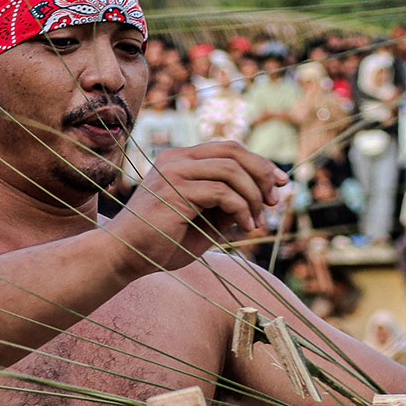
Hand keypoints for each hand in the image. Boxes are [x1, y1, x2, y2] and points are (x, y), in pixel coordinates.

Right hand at [110, 141, 286, 273]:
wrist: (126, 256)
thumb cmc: (164, 242)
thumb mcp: (206, 221)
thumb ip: (229, 206)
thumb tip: (266, 198)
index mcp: (181, 161)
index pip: (229, 149)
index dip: (260, 163)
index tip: (280, 185)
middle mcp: (176, 160)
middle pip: (233, 151)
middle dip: (263, 174)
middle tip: (274, 201)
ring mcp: (174, 173)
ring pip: (231, 171)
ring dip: (253, 197)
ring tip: (257, 223)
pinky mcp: (174, 191)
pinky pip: (222, 192)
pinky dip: (242, 209)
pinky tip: (246, 228)